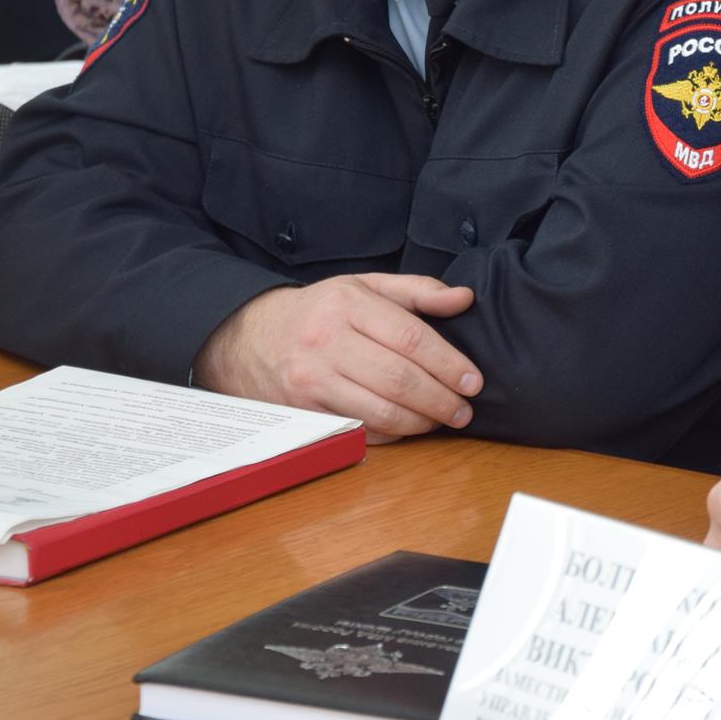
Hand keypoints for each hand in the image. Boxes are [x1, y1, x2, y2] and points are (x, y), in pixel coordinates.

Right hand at [192, 273, 480, 442]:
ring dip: (420, 422)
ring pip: (378, 410)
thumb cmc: (319, 310)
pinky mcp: (303, 411)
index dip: (448, 363)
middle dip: (440, 400)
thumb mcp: (364, 286)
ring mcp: (311, 380)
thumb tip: (464, 298)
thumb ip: (417, 291)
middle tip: (464, 410)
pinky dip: (390, 433)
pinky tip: (408, 427)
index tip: (473, 381)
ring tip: (442, 420)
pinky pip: (357, 429)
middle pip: (398, 379)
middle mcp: (327, 341)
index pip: (410, 338)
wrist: (247, 337)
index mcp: (347, 304)